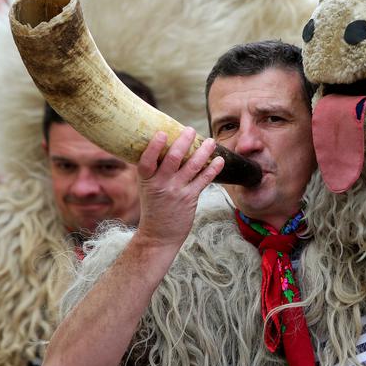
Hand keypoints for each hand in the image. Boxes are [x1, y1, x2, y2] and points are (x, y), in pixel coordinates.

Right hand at [135, 127, 224, 249]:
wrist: (159, 235)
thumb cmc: (154, 207)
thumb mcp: (147, 187)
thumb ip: (153, 170)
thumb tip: (164, 146)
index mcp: (146, 180)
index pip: (146, 161)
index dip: (154, 146)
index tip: (162, 133)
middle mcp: (161, 184)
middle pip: (173, 158)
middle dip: (184, 141)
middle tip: (191, 130)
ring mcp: (176, 191)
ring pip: (192, 166)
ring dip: (203, 151)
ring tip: (210, 141)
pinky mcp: (190, 198)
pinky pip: (204, 180)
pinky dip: (213, 169)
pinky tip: (220, 160)